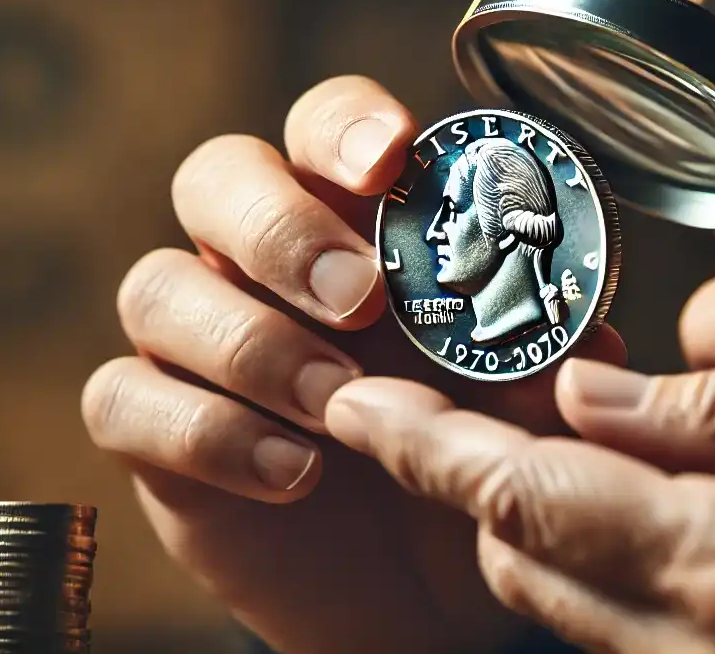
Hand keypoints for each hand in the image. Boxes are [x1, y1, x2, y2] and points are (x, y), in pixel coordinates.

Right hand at [80, 76, 626, 653]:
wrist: (416, 589)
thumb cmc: (468, 455)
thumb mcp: (525, 412)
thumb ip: (548, 366)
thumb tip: (593, 338)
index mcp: (356, 217)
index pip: (323, 125)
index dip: (345, 126)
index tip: (389, 160)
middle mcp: (261, 257)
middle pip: (216, 176)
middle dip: (282, 227)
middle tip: (359, 295)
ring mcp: (197, 336)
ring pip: (156, 286)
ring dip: (251, 340)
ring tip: (337, 403)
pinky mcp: (151, 428)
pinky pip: (121, 398)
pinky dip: (206, 432)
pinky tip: (293, 473)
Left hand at [325, 280, 714, 653]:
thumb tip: (593, 393)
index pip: (522, 497)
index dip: (420, 442)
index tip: (349, 396)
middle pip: (524, 557)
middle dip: (485, 471)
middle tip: (500, 377)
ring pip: (573, 603)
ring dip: (550, 517)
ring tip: (596, 428)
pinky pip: (643, 637)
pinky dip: (619, 562)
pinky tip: (677, 496)